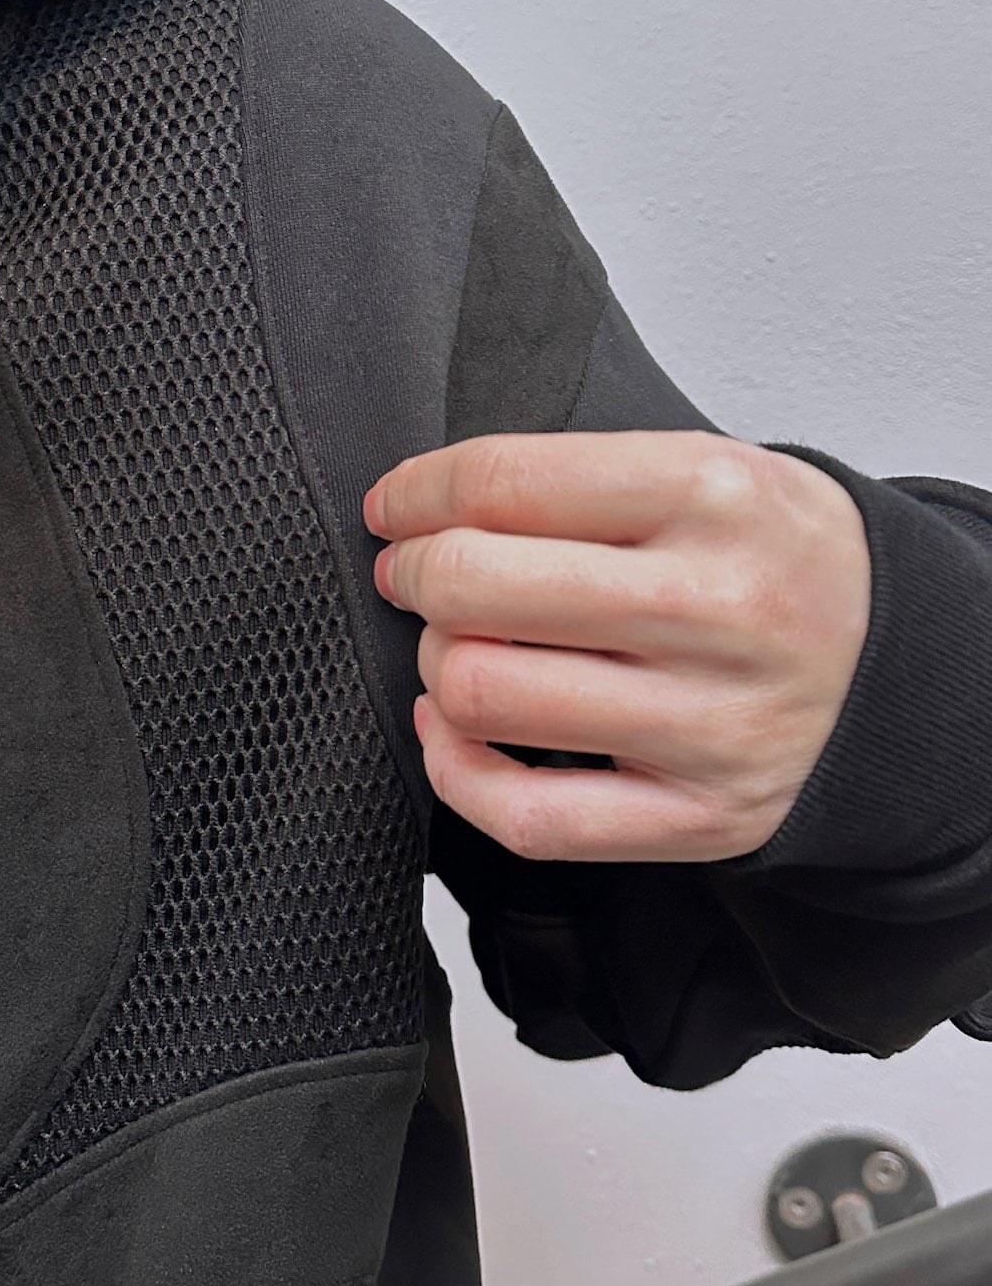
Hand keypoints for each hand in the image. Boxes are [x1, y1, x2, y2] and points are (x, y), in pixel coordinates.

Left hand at [363, 430, 871, 862]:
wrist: (892, 661)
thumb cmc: (771, 559)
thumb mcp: (708, 468)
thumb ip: (576, 478)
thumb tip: (423, 507)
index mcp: (716, 495)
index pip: (506, 481)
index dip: (416, 493)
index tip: (393, 506)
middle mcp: (719, 608)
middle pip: (475, 587)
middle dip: (414, 574)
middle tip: (415, 572)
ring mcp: (713, 724)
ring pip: (483, 694)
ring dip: (436, 663)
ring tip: (457, 644)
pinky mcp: (703, 816)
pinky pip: (527, 815)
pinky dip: (455, 771)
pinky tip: (454, 730)